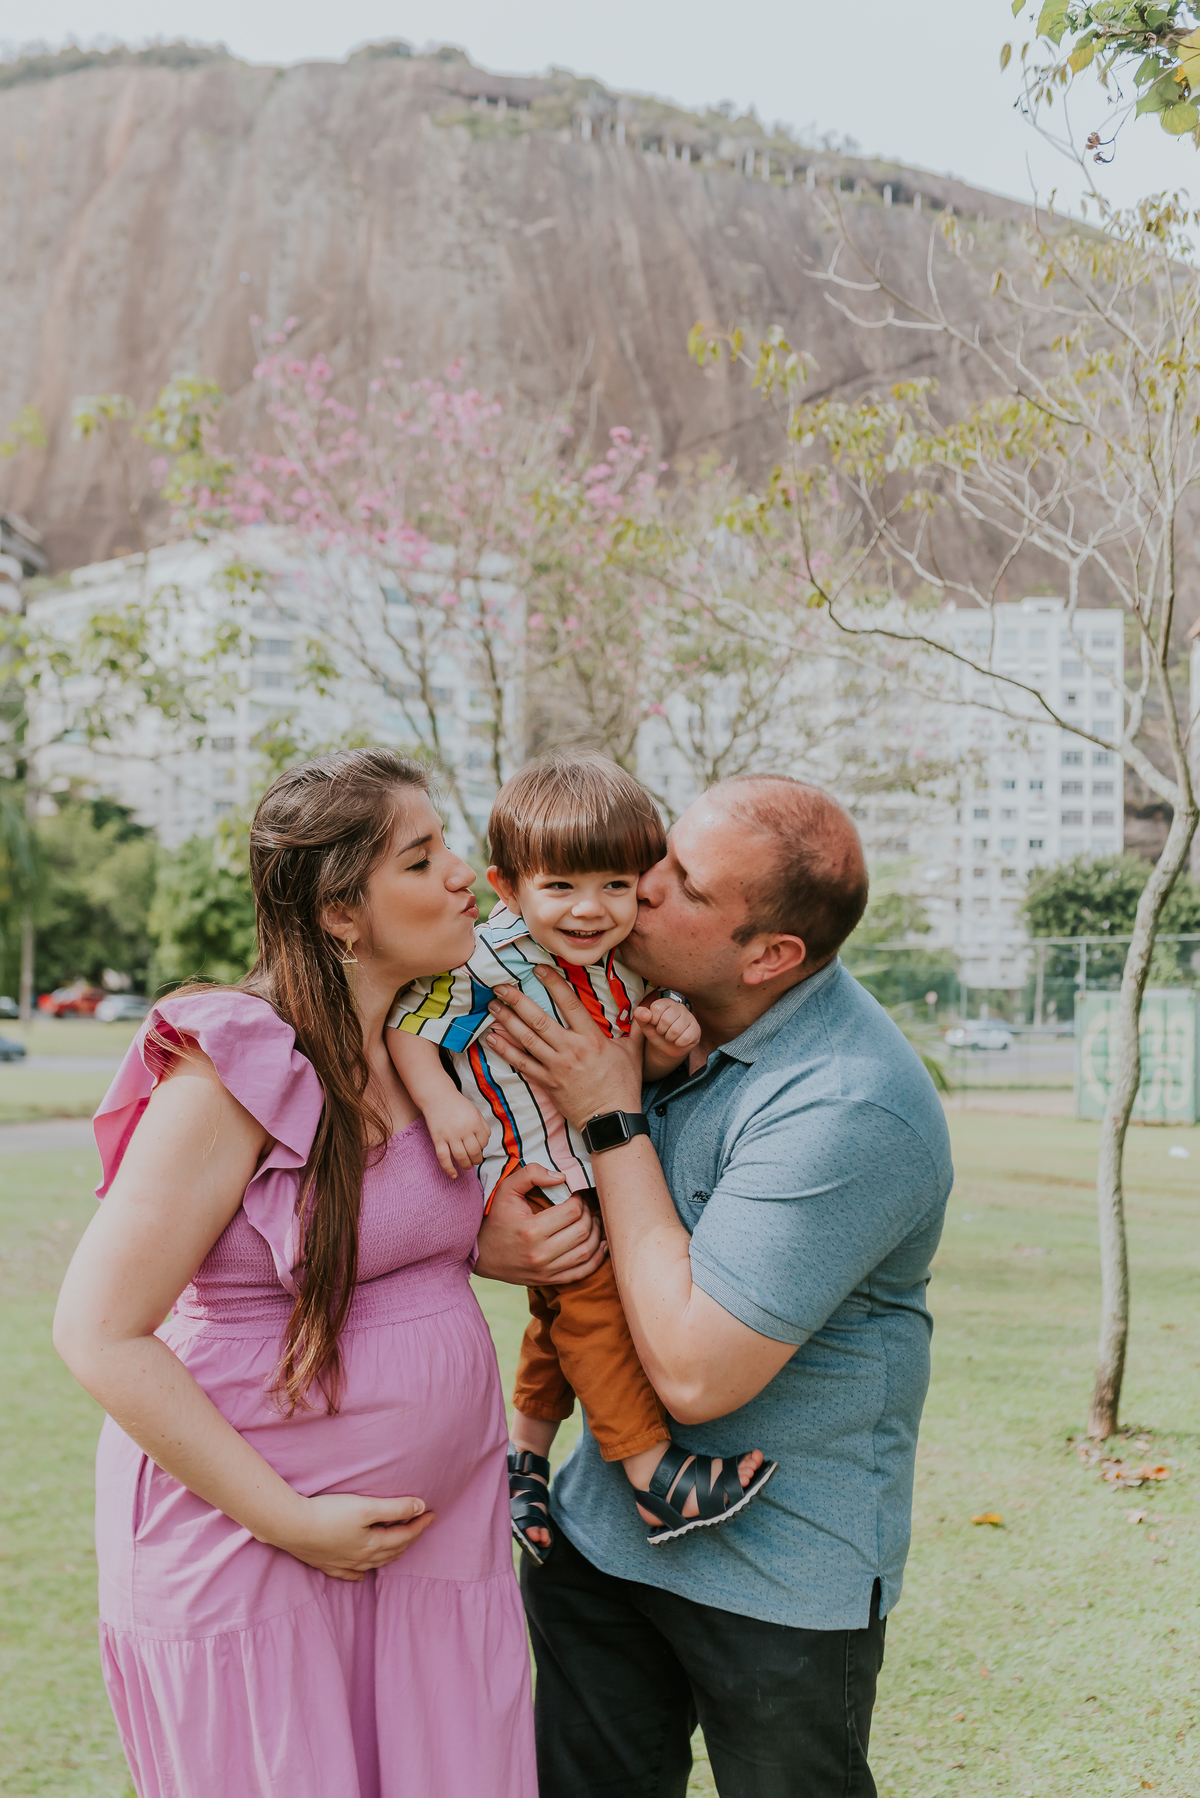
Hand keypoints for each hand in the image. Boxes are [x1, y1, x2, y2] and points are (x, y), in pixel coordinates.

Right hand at [276, 1492, 434, 1582]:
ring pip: (374, 1563)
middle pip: (392, 1550)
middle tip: (420, 1526)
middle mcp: (361, 1559)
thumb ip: (395, 1507)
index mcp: (373, 1545)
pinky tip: (362, 1573)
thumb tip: (421, 1507)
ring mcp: (343, 1564)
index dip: (420, 1524)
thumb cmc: (329, 1513)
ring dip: (390, 1554)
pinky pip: (350, 1574)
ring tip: (400, 1546)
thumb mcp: (366, 1506)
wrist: (291, 1526)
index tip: (432, 1513)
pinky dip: (361, 1572)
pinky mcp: (326, 1564)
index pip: (404, 1535)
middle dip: (409, 1538)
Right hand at [425, 1090, 491, 1178]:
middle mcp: (463, 1130)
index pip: (484, 1142)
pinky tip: (453, 1175)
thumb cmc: (457, 1104)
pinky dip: (449, 1168)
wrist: (437, 1097)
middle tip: (476, 1161)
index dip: (483, 1146)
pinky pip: (443, 1158)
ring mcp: (450, 1136)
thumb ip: (482, 1125)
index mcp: (474, 1123)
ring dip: (466, 1165)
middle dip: (477, 1159)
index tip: (479, 1147)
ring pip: (460, 1157)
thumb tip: (486, 1141)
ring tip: (467, 1166)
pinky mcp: (438, 1139)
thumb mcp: (475, 1111)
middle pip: (474, 1152)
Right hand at [474, 1163, 607, 1285]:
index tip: (576, 1195)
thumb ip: (531, 1174)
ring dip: (596, 1234)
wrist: (480, 1253)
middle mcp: (540, 1254)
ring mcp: (545, 1270)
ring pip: (586, 1252)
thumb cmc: (495, 1219)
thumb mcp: (506, 1190)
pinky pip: (582, 1272)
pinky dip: (596, 1259)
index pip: (572, 1212)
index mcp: (531, 1230)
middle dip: (589, 1215)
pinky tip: (600, 1245)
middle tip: (585, 1207)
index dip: (580, 1200)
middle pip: (582, 1231)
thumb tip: (561, 1177)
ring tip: (592, 1222)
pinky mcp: (548, 1280)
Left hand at [485, 970, 643, 1128]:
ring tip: (493, 1007)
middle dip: (517, 1001)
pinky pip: (522, 1064)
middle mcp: (571, 1049)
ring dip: (506, 1022)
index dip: (553, 984)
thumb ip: (638, 1028)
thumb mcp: (634, 1053)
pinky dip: (505, 1051)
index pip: (570, 1004)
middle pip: (539, 1020)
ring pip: (526, 1040)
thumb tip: (649, 1007)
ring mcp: (556, 1067)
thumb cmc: (623, 1085)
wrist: (612, 1119)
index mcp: (592, 1038)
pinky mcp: (547, 1082)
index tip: (538, 969)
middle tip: (501, 986)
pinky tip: (492, 1039)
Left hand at [637, 994, 700, 1062]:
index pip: (656, 1008)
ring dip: (669, 1037)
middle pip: (666, 1020)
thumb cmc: (657, 1032)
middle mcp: (679, 1006)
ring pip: (676, 1030)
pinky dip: (678, 1043)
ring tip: (670, 1035)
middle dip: (661, 1030)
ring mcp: (690, 1017)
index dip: (653, 1019)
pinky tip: (679, 1039)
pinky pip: (685, 1038)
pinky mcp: (696, 1029)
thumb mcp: (645, 1024)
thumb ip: (640, 1015)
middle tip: (663, 1031)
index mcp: (666, 1002)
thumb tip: (644, 1013)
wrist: (668, 1046)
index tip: (655, 1022)